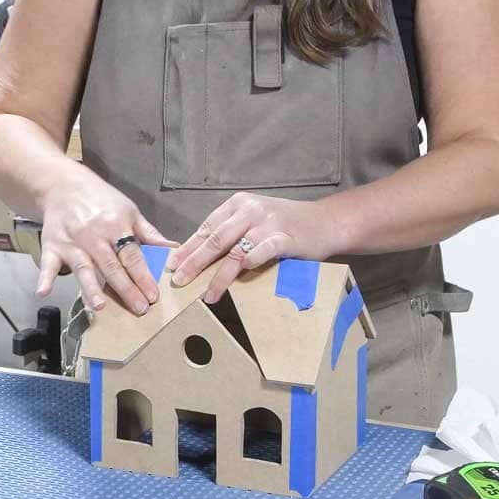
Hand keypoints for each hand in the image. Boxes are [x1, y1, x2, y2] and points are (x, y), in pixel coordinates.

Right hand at [37, 170, 174, 314]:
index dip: (143, 276)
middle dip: (126, 289)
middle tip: (139, 309)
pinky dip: (44, 277)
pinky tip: (43, 291)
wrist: (62, 185)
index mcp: (116, 225)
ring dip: (90, 288)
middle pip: (111, 266)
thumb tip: (172, 249)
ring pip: (83, 268)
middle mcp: (93, 235)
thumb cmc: (101, 200)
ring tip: (100, 306)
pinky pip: (48, 263)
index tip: (153, 295)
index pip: (133, 255)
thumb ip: (149, 234)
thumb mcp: (130, 211)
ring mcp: (71, 242)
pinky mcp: (52, 246)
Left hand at [167, 193, 327, 302]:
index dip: (188, 248)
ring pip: (234, 251)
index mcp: (238, 204)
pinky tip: (238, 278)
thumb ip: (234, 232)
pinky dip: (249, 264)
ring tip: (207, 294)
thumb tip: (202, 257)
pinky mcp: (285, 237)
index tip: (172, 265)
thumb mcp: (256, 220)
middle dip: (194, 262)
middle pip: (215, 240)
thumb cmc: (289, 224)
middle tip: (178, 280)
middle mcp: (250, 210)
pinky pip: (262, 252)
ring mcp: (268, 223)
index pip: (207, 228)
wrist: (326, 222)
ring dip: (218, 276)